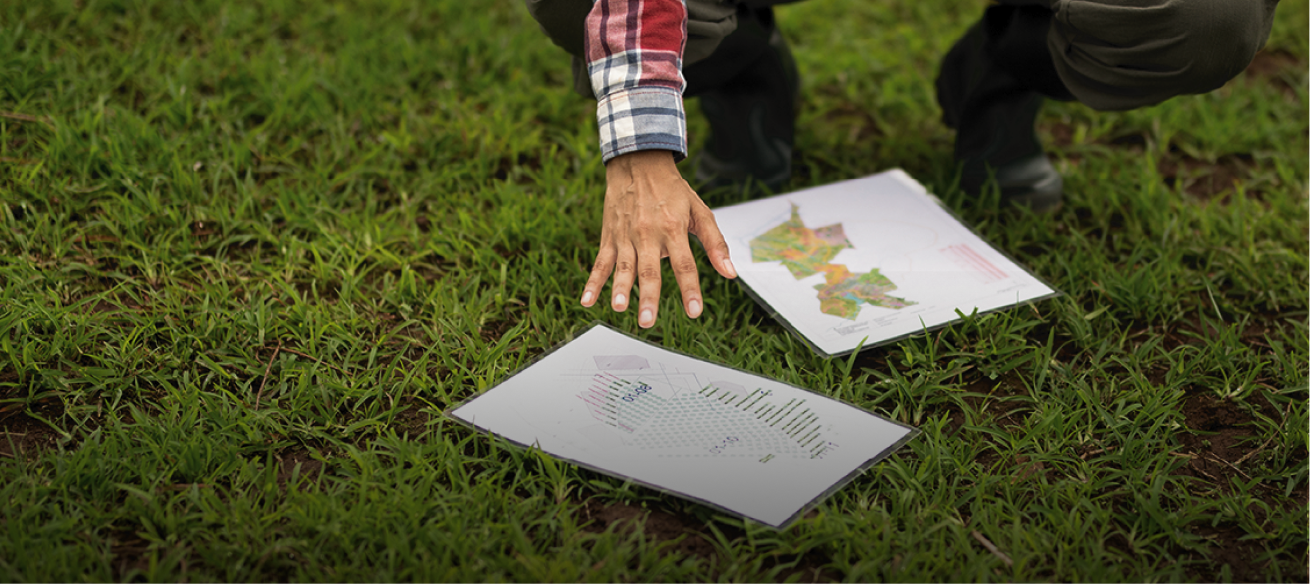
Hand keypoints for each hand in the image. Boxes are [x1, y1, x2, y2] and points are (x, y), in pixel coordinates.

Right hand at [580, 150, 736, 327]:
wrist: (638, 161)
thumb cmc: (672, 190)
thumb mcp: (700, 211)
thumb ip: (715, 243)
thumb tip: (730, 273)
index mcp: (674, 228)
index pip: (684, 264)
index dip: (690, 289)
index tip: (694, 311)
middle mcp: (648, 233)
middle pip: (649, 270)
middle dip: (648, 296)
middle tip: (648, 321)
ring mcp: (626, 236)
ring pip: (623, 266)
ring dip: (620, 288)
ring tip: (619, 307)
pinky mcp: (610, 236)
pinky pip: (601, 262)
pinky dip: (593, 282)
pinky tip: (587, 300)